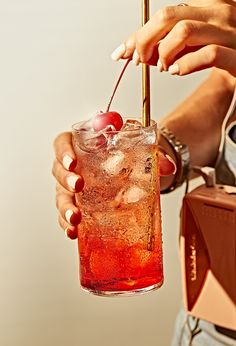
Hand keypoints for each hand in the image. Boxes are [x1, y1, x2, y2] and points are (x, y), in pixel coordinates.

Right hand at [52, 132, 175, 238]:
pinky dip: (68, 224)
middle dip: (66, 180)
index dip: (63, 152)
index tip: (72, 162)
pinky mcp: (79, 205)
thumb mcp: (142, 147)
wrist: (137, 171)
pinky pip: (68, 215)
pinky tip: (73, 232)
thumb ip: (156, 153)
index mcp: (82, 144)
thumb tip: (168, 166)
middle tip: (78, 186)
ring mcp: (73, 187)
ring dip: (65, 207)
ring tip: (75, 218)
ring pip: (61, 196)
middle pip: (59, 170)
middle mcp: (74, 166)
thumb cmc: (131, 153)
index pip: (62, 143)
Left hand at [111, 0, 235, 76]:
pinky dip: (187, 64)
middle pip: (168, 16)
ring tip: (163, 67)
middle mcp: (219, 14)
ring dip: (164, 52)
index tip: (124, 50)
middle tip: (138, 60)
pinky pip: (209, 54)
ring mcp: (230, 33)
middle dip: (144, 40)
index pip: (165, 14)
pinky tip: (177, 71)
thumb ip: (170, 45)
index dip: (140, 33)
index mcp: (207, 8)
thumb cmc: (224, 56)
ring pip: (184, 31)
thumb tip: (139, 51)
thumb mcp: (195, 45)